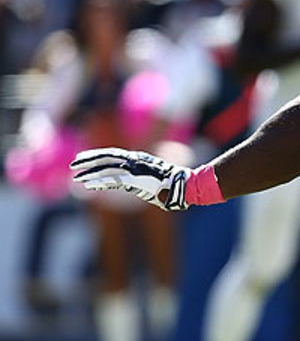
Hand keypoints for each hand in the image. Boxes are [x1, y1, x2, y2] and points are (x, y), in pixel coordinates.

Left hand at [70, 147, 189, 210]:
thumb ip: (143, 179)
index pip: (113, 154)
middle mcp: (135, 160)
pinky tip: (87, 185)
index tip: (85, 157)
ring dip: (89, 172)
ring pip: (106, 168)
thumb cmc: (174, 185)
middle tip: (74, 163)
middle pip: (106, 157)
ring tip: (76, 176)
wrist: (185, 186)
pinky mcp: (135, 179)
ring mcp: (135, 168)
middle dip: (88, 160)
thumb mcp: (156, 178)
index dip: (98, 154)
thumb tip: (136, 186)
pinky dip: (99, 182)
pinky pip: (112, 180)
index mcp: (139, 158)